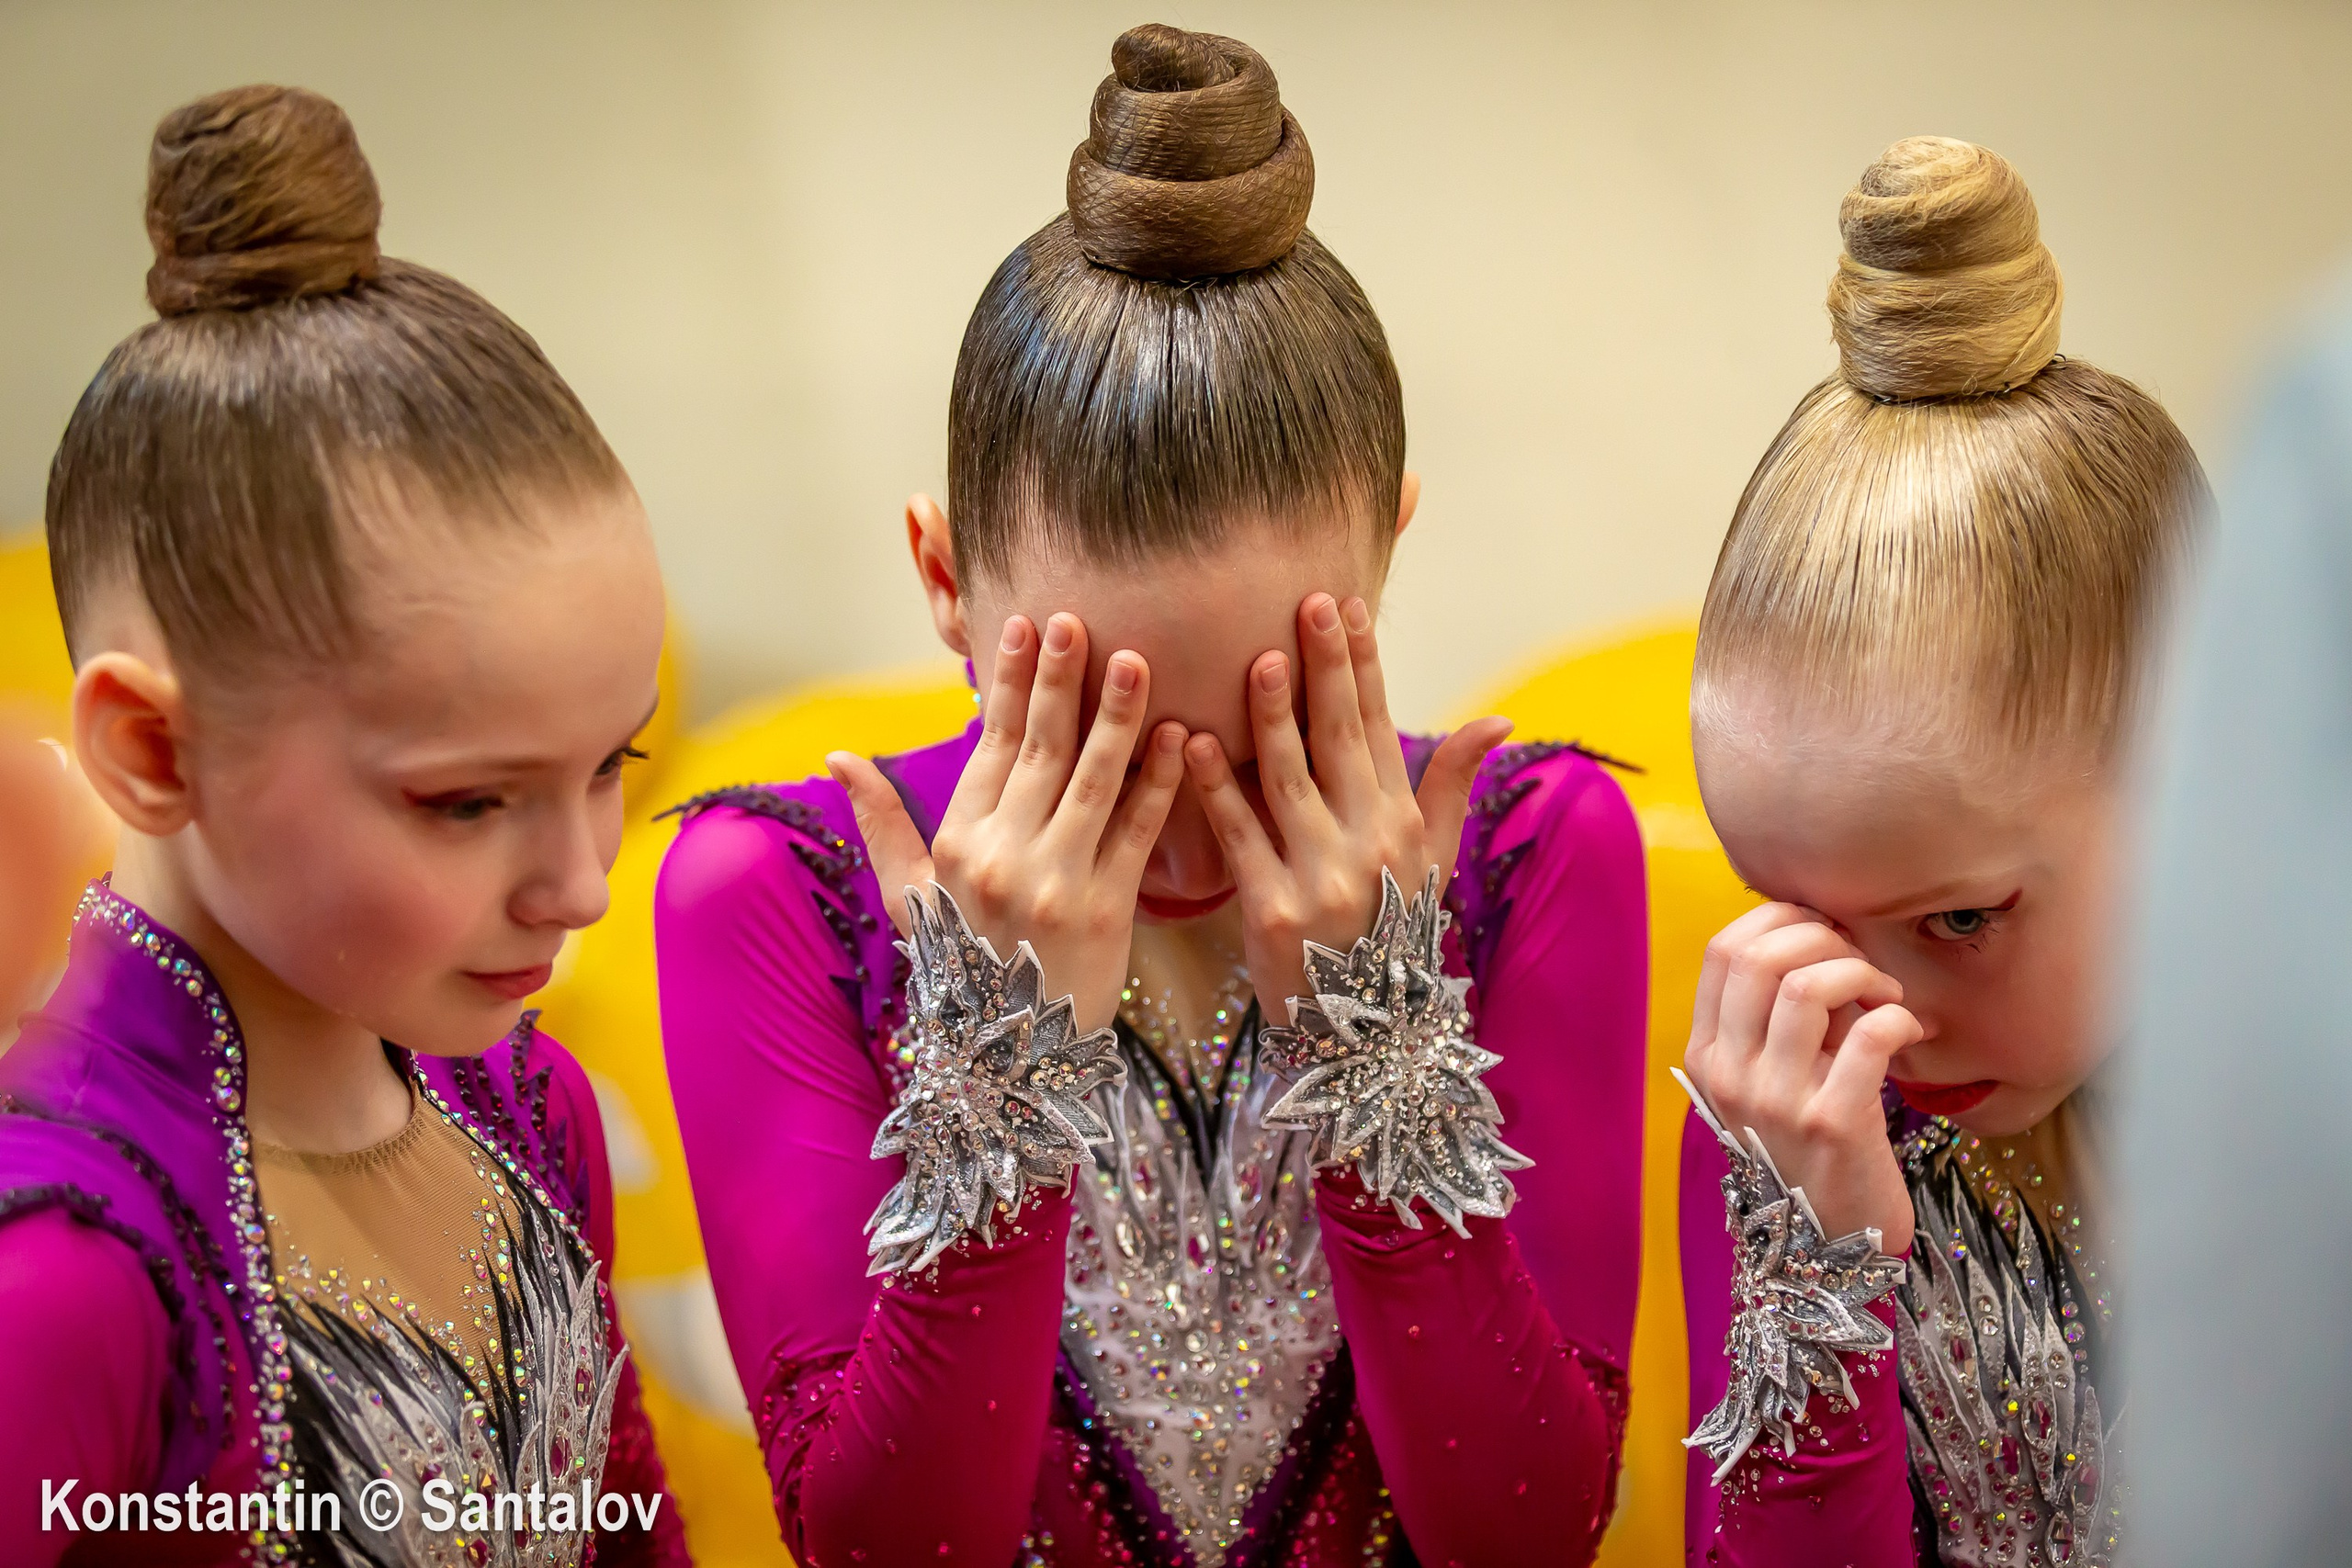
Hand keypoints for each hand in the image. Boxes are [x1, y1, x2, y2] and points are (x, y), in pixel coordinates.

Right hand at [830, 612, 1186, 1032]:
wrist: (1008, 1060)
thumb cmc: (961, 970)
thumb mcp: (908, 900)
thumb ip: (880, 823)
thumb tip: (836, 757)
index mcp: (957, 845)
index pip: (988, 746)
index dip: (1007, 683)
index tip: (1023, 625)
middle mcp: (1002, 858)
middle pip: (1039, 751)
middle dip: (1061, 680)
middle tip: (1080, 619)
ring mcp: (1056, 883)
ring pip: (1092, 783)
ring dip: (1118, 718)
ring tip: (1138, 661)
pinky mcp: (1107, 910)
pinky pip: (1138, 834)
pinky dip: (1160, 784)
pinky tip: (1181, 739)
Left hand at [1183, 591, 1512, 1017]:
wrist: (1360, 1036)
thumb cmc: (1389, 935)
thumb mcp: (1431, 863)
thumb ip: (1452, 784)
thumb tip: (1499, 718)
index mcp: (1403, 823)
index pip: (1379, 726)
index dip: (1362, 665)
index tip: (1347, 606)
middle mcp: (1370, 844)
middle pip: (1340, 740)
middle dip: (1324, 668)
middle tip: (1305, 603)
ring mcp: (1323, 878)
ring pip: (1290, 779)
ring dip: (1270, 717)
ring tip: (1254, 659)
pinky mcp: (1274, 912)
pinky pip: (1240, 837)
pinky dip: (1214, 788)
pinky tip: (1189, 743)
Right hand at [1683, 903, 1922, 1253]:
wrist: (1830, 1246)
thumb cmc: (1811, 1149)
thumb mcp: (1773, 1080)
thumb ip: (1781, 1017)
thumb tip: (1819, 934)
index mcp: (1707, 1056)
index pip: (1722, 949)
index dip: (1778, 919)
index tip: (1823, 931)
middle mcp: (1730, 1075)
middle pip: (1760, 956)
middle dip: (1823, 936)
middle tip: (1860, 963)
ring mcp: (1777, 1100)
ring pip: (1806, 985)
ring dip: (1860, 972)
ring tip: (1885, 995)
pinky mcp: (1834, 1123)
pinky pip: (1868, 1034)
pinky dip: (1897, 1016)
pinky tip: (1910, 1031)